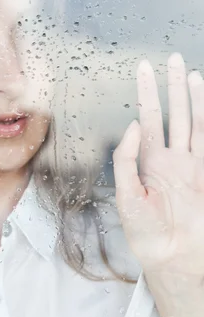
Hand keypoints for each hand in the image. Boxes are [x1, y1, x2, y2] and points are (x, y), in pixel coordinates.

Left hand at [113, 52, 203, 280]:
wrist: (172, 258)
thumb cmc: (145, 231)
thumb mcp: (125, 193)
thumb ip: (126, 158)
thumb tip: (133, 124)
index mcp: (149, 161)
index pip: (148, 119)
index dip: (146, 94)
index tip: (143, 69)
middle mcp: (171, 158)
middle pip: (172, 114)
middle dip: (171, 87)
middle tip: (171, 58)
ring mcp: (192, 165)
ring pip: (193, 122)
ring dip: (192, 98)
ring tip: (190, 72)